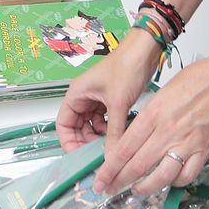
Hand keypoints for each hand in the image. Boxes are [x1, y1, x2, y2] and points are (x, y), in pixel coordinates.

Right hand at [56, 29, 161, 150]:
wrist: (145, 50)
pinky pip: (105, 121)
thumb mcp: (118, 104)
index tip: (79, 158)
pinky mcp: (111, 100)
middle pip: (77, 128)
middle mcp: (84, 97)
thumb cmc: (126, 65)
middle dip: (85, 143)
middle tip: (96, 159)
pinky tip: (118, 137)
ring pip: (92, 126)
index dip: (69, 143)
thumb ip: (114, 134)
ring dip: (99, 138)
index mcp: (77, 94)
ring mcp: (98, 99)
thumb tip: (111, 158)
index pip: (63, 125)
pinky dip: (110, 131)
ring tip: (109, 150)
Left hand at [89, 43, 208, 195]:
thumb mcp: (161, 93)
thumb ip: (148, 117)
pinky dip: (175, 183)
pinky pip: (186, 176)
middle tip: (108, 190)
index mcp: (153, 115)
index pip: (124, 148)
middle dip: (119, 181)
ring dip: (145, 188)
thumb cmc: (196, 80)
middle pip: (137, 165)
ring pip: (160, 177)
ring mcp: (187, 144)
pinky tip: (168, 181)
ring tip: (136, 190)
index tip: (100, 179)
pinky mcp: (204, 151)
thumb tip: (135, 137)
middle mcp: (167, 132)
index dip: (109, 168)